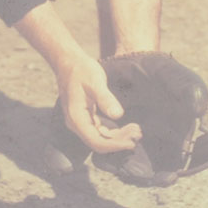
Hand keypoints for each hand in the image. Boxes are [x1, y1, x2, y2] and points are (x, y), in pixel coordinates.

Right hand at [13, 1, 141, 153]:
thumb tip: (118, 115)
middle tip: (138, 134)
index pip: (96, 142)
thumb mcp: (95, 81)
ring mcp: (80, 122)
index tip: (132, 143)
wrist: (68, 61)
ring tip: (136, 131)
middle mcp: (76, 124)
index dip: (115, 145)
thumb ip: (105, 99)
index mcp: (76, 118)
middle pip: (99, 143)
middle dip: (119, 141)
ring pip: (100, 138)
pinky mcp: (85, 118)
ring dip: (118, 137)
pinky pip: (100, 130)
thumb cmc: (81, 70)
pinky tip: (127, 127)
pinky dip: (113, 131)